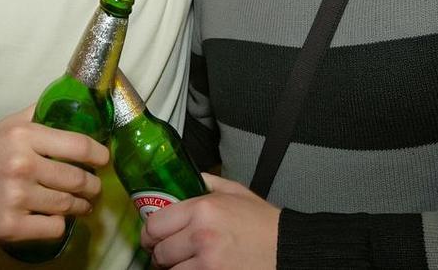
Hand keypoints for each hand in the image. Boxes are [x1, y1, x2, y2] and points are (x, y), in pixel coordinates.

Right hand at [0, 105, 108, 246]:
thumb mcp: (7, 126)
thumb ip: (38, 112)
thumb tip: (71, 99)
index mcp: (23, 136)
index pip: (77, 145)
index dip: (99, 154)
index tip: (104, 159)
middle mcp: (22, 165)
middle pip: (76, 179)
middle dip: (92, 186)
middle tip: (94, 187)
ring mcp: (16, 198)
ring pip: (67, 205)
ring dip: (81, 206)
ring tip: (83, 205)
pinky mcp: (11, 227)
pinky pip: (53, 228)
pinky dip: (59, 225)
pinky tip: (57, 219)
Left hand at [141, 173, 279, 268]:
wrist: (288, 249)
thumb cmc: (264, 223)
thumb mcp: (235, 192)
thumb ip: (208, 182)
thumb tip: (189, 177)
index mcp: (202, 209)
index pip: (155, 224)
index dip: (149, 232)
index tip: (152, 236)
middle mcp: (200, 236)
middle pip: (159, 251)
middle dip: (160, 253)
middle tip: (167, 252)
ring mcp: (207, 262)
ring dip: (173, 268)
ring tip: (183, 262)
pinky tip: (195, 268)